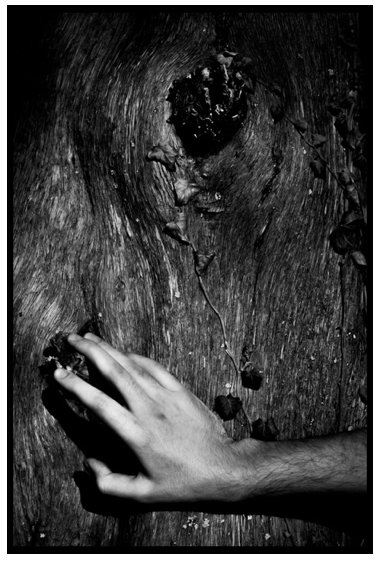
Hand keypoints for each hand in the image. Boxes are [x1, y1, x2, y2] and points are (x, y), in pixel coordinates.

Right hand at [54, 333, 253, 504]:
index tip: (59, 374)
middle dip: (90, 352)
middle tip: (72, 340)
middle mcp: (149, 409)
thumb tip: (89, 463)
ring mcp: (167, 396)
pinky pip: (155, 367)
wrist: (223, 468)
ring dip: (110, 349)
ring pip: (133, 365)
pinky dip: (137, 358)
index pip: (98, 403)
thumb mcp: (143, 495)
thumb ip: (109, 483)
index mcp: (136, 434)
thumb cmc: (183, 483)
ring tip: (91, 338)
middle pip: (115, 372)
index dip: (75, 386)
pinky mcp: (181, 391)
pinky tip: (125, 353)